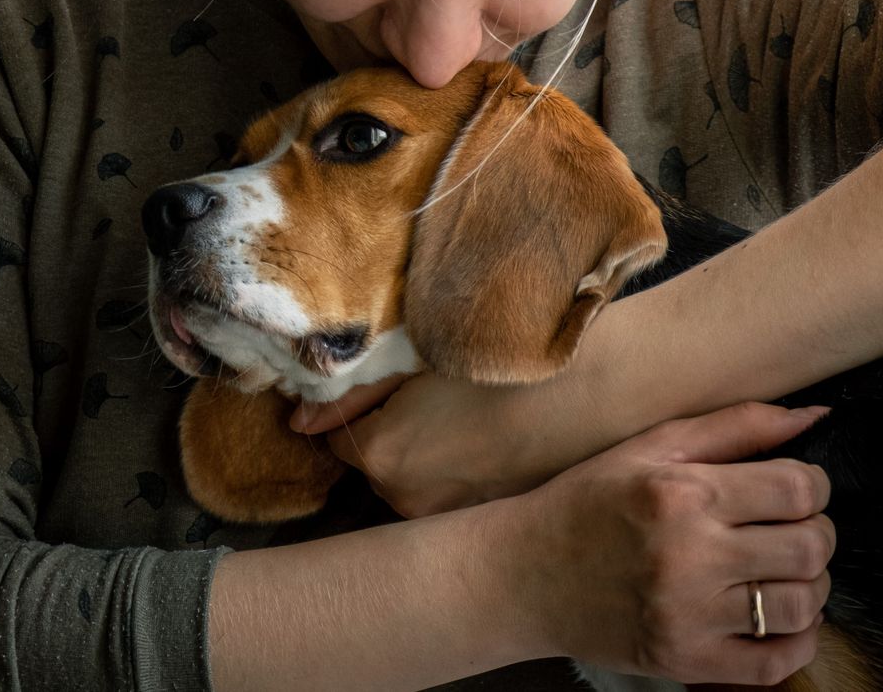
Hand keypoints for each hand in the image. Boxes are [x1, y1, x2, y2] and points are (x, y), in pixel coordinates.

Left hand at [291, 371, 600, 517]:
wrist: (585, 393)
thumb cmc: (497, 364)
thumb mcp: (413, 361)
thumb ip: (349, 391)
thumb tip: (297, 421)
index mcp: (379, 453)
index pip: (336, 437)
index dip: (362, 408)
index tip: (394, 388)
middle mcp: (402, 497)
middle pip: (374, 463)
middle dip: (390, 435)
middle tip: (433, 400)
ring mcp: (443, 516)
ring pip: (410, 482)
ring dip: (422, 457)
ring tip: (466, 420)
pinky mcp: (478, 521)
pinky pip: (446, 496)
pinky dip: (456, 474)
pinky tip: (487, 443)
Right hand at [495, 401, 833, 684]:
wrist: (524, 574)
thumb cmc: (587, 501)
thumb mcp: (650, 447)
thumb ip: (734, 426)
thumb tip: (814, 417)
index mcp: (681, 494)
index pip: (797, 489)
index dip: (813, 485)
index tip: (795, 487)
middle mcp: (689, 556)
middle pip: (809, 548)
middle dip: (816, 533)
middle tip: (791, 527)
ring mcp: (689, 616)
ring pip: (801, 605)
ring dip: (809, 585)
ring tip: (779, 570)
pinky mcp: (686, 661)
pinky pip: (777, 662)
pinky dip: (798, 640)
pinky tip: (777, 616)